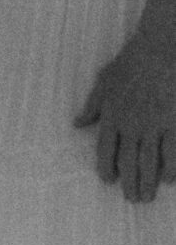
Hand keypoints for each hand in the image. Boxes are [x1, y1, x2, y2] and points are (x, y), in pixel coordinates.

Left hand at [75, 37, 175, 202]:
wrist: (163, 45)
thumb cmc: (133, 60)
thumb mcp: (105, 81)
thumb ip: (92, 106)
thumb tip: (77, 124)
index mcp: (112, 116)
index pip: (106, 151)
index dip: (107, 168)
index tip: (110, 181)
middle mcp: (132, 125)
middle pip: (129, 162)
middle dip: (130, 183)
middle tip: (133, 199)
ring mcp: (155, 124)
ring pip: (150, 161)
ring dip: (148, 182)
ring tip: (147, 198)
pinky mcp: (175, 122)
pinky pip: (173, 151)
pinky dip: (171, 168)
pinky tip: (170, 181)